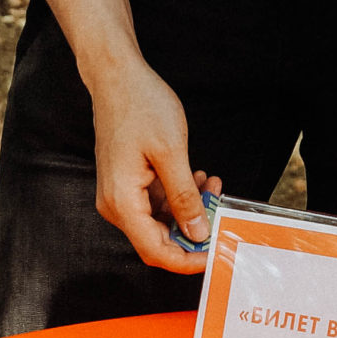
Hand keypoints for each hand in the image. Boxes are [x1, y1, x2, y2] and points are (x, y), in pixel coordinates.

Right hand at [88, 58, 219, 270]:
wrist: (116, 77)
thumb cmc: (139, 106)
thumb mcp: (172, 153)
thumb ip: (185, 198)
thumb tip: (198, 233)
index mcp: (122, 202)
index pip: (156, 251)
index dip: (188, 260)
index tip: (216, 255)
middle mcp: (116, 204)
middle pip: (158, 240)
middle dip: (194, 231)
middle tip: (220, 211)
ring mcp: (120, 194)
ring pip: (161, 221)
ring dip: (190, 210)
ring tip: (212, 185)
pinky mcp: (127, 183)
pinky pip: (156, 203)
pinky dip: (180, 196)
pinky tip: (198, 178)